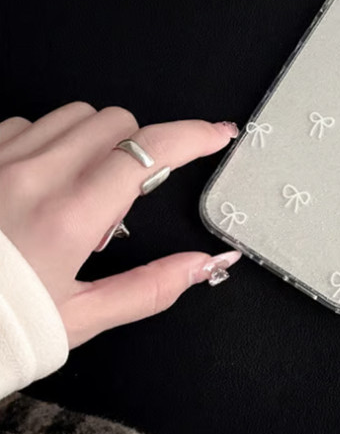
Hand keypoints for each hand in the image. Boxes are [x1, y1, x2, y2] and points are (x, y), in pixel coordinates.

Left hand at [0, 102, 241, 347]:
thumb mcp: (80, 318)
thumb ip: (151, 287)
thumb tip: (208, 262)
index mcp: (68, 217)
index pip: (148, 151)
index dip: (195, 136)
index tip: (218, 135)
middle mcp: (34, 176)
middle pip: (116, 121)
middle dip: (139, 145)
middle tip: (125, 196)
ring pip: (73, 115)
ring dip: (94, 141)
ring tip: (79, 189)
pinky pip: (27, 123)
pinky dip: (49, 142)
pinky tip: (39, 181)